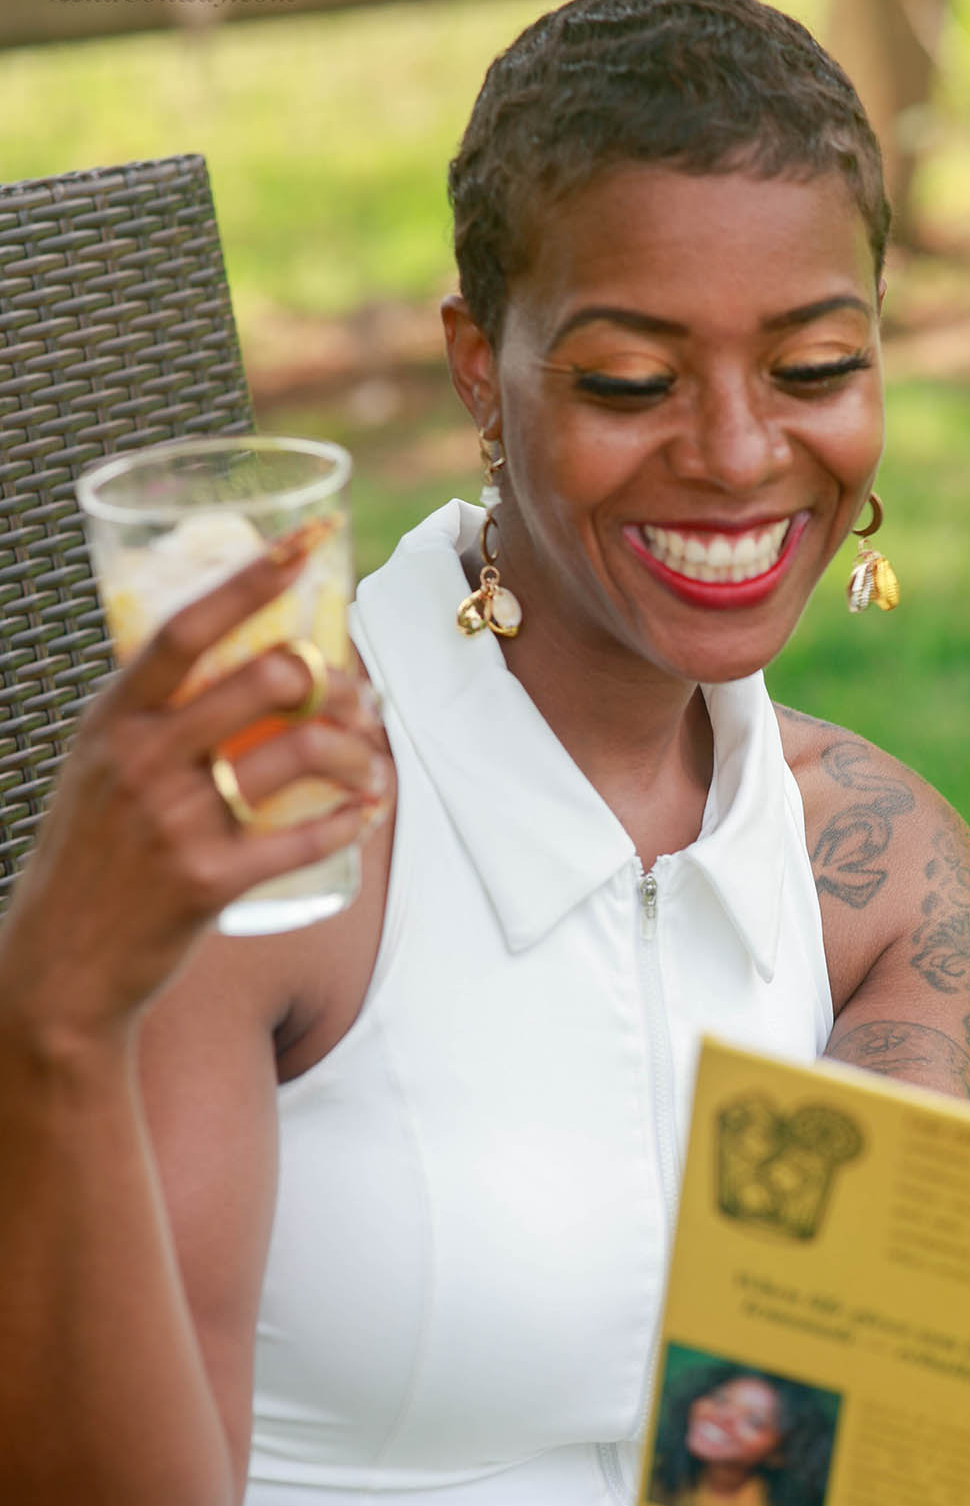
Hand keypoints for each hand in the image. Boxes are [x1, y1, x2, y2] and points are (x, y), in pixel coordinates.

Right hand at [0, 537, 391, 1035]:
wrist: (62, 963)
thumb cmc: (97, 854)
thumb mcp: (101, 766)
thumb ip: (157, 716)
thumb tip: (243, 661)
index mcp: (115, 718)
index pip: (186, 628)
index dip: (252, 579)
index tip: (307, 542)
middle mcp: (141, 759)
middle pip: (265, 679)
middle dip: (334, 679)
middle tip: (359, 699)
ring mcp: (174, 820)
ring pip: (300, 753)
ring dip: (358, 753)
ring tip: (371, 766)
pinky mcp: (207, 881)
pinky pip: (304, 837)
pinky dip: (350, 822)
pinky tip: (366, 814)